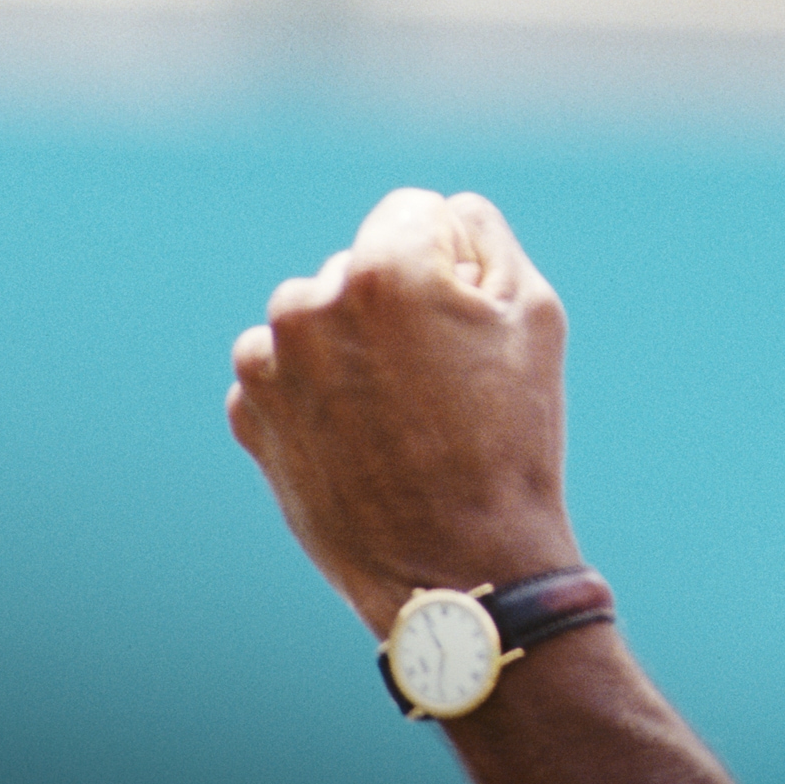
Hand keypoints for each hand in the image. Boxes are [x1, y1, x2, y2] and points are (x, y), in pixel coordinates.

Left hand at [228, 189, 582, 636]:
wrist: (458, 570)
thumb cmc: (509, 442)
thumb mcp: (535, 317)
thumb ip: (487, 238)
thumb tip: (448, 214)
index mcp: (383, 270)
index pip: (414, 214)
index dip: (453, 262)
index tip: (468, 323)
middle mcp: (310, 304)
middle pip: (362, 267)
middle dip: (397, 308)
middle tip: (441, 386)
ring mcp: (270, 365)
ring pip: (317, 318)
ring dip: (351, 348)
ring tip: (399, 416)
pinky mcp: (249, 416)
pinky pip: (284, 374)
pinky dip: (317, 396)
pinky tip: (362, 441)